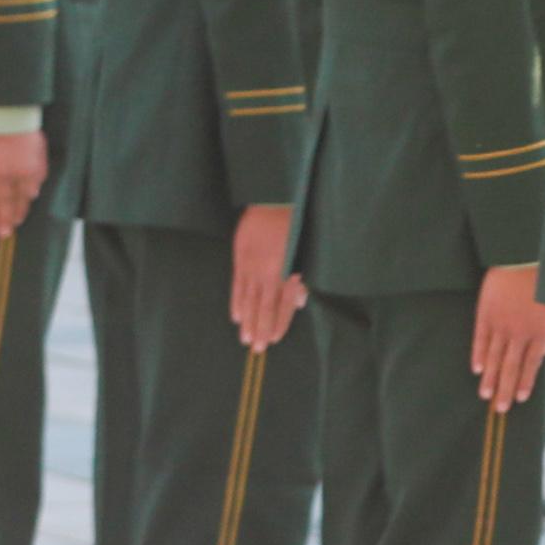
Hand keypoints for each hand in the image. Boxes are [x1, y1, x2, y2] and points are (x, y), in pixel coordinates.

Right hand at [0, 124, 48, 236]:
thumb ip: (37, 173)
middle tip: (2, 234)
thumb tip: (32, 194)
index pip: (22, 198)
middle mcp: (6, 175)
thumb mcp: (40, 151)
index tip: (16, 224)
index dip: (19, 212)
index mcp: (25, 171)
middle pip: (4, 202)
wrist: (1, 112)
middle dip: (4, 220)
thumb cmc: (24, 129)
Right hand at [228, 202, 302, 353]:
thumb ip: (301, 276)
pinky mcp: (240, 255)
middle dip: (261, 328)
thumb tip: (300, 301)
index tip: (274, 339)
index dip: (279, 322)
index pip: (283, 303)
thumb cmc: (297, 222)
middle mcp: (270, 270)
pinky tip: (236, 316)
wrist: (276, 196)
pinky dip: (237, 301)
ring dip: (248, 320)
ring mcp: (252, 264)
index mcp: (289, 268)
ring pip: (249, 298)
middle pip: (264, 305)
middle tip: (257, 349)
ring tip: (246, 338)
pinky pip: (237, 284)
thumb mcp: (308, 248)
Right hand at [470, 262, 544, 410]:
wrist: (527, 257)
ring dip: (490, 378)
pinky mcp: (486, 314)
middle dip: (505, 389)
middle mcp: (520, 333)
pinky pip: (480, 339)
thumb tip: (544, 352)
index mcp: (541, 332)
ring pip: (494, 357)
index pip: (531, 365)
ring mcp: (501, 324)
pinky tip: (477, 370)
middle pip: (510, 367)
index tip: (519, 398)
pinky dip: (478, 355)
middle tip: (500, 409)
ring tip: (486, 396)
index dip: (525, 382)